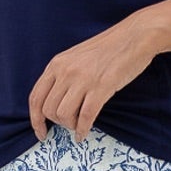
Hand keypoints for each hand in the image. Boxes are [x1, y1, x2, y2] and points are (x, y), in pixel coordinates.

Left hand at [28, 11, 158, 141]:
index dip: (35, 119)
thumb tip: (56, 102)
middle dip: (57, 123)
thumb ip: (63, 75)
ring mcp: (83, 79)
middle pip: (49, 110)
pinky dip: (82, 130)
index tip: (41, 131)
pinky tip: (83, 134)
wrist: (135, 36)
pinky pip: (85, 117)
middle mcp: (66, 71)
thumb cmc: (108, 48)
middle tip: (69, 124)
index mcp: (57, 64)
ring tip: (79, 124)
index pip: (36, 97)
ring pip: (64, 115)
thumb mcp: (76, 57)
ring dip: (70, 126)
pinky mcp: (101, 87)